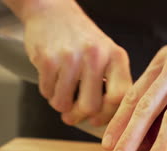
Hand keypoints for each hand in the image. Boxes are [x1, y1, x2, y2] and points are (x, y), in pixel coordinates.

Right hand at [20, 0, 131, 125]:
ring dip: (61, 105)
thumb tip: (107, 121)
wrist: (54, 12)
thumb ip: (113, 83)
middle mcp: (96, 56)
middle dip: (79, 116)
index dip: (108, 115)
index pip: (119, 97)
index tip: (97, 120)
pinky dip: (48, 92)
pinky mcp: (47, 59)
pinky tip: (53, 80)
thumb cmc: (84, 41)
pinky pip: (47, 92)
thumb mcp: (108, 56)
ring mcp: (71, 57)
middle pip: (90, 106)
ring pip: (64, 103)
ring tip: (63, 93)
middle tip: (74, 114)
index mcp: (116, 57)